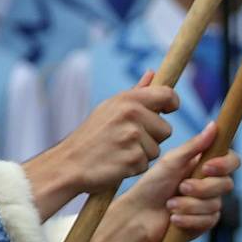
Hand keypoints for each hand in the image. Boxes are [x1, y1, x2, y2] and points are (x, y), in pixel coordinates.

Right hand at [24, 75, 177, 209]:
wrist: (69, 163)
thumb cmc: (91, 135)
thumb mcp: (109, 108)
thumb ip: (135, 93)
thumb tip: (153, 73)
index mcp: (127, 99)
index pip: (167, 94)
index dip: (172, 103)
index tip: (168, 110)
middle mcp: (132, 114)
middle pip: (166, 129)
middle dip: (152, 137)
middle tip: (126, 139)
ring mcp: (133, 137)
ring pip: (157, 149)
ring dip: (142, 154)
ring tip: (119, 151)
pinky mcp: (134, 159)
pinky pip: (147, 164)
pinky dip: (134, 167)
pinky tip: (116, 163)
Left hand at [91, 124, 238, 241]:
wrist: (139, 214)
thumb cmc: (152, 185)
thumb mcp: (171, 162)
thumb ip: (194, 146)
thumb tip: (213, 125)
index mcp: (205, 165)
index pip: (232, 161)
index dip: (224, 165)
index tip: (207, 167)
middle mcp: (211, 184)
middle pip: (226, 184)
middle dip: (201, 188)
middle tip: (180, 188)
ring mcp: (209, 204)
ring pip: (215, 205)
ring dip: (189, 205)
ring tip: (170, 205)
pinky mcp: (205, 223)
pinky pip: (208, 221)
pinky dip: (188, 219)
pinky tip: (174, 218)